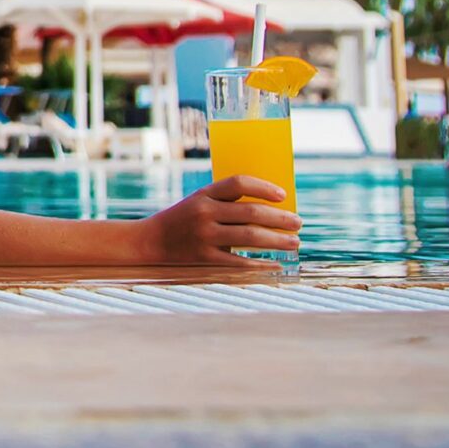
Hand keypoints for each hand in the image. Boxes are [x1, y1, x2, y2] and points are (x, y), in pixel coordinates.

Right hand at [146, 177, 299, 265]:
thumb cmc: (183, 220)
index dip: (263, 187)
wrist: (149, 242)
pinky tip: (275, 264)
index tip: (283, 195)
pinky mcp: (204, 257)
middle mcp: (204, 212)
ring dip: (277, 240)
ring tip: (294, 242)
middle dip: (280, 218)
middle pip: (251, 212)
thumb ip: (227, 203)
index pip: (239, 183)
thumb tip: (271, 209)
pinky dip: (260, 263)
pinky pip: (239, 261)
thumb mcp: (199, 202)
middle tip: (298, 223)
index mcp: (204, 194)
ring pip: (250, 236)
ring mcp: (204, 236)